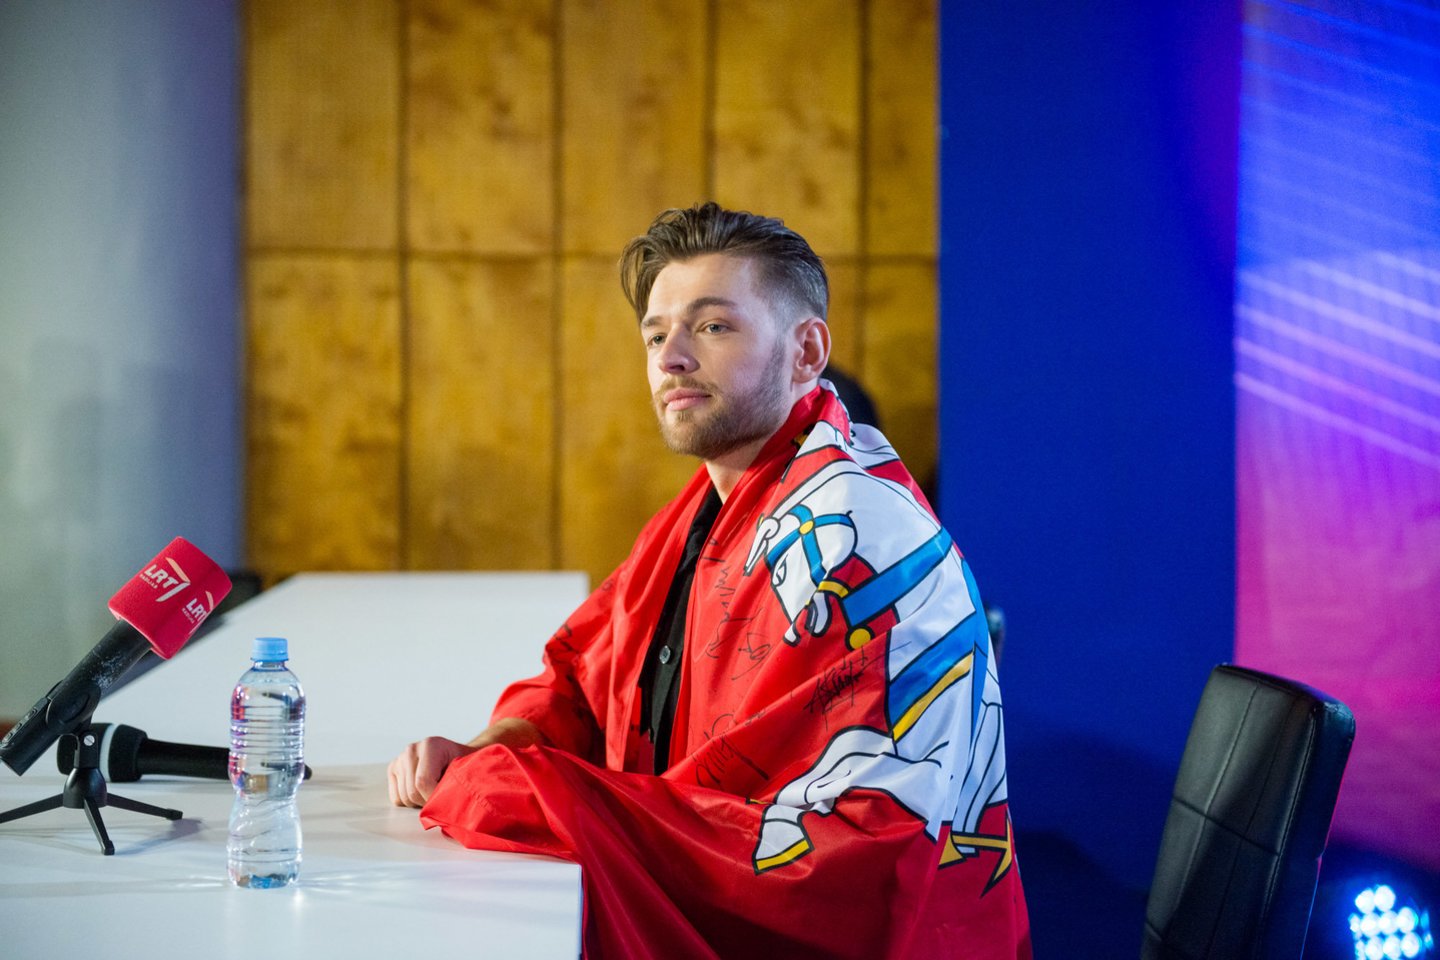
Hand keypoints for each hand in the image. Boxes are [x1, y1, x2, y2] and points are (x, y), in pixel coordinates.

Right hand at [387, 718, 545, 807]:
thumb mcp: (466, 771)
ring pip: (403, 797)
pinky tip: (423, 791)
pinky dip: (409, 802)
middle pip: (411, 792)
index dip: (434, 799)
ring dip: (420, 802)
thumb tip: (452, 808)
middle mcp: (412, 748)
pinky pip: (396, 798)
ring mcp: (400, 757)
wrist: (460, 757)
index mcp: (431, 744)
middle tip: (444, 796)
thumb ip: (457, 785)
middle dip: (428, 801)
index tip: (448, 801)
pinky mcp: (393, 768)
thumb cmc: (467, 766)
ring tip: (435, 791)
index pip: (423, 783)